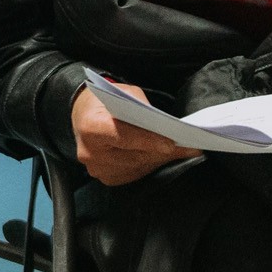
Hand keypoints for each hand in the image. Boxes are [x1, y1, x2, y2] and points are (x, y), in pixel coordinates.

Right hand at [72, 81, 200, 185]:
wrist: (83, 115)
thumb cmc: (106, 101)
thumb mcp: (125, 93)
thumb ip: (143, 109)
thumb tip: (166, 128)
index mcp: (91, 127)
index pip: (123, 137)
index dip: (148, 141)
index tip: (171, 144)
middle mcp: (90, 152)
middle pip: (134, 156)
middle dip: (162, 151)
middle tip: (189, 148)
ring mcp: (97, 169)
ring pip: (138, 167)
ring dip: (160, 159)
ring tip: (180, 151)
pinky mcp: (106, 177)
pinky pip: (135, 174)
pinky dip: (151, 164)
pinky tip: (161, 155)